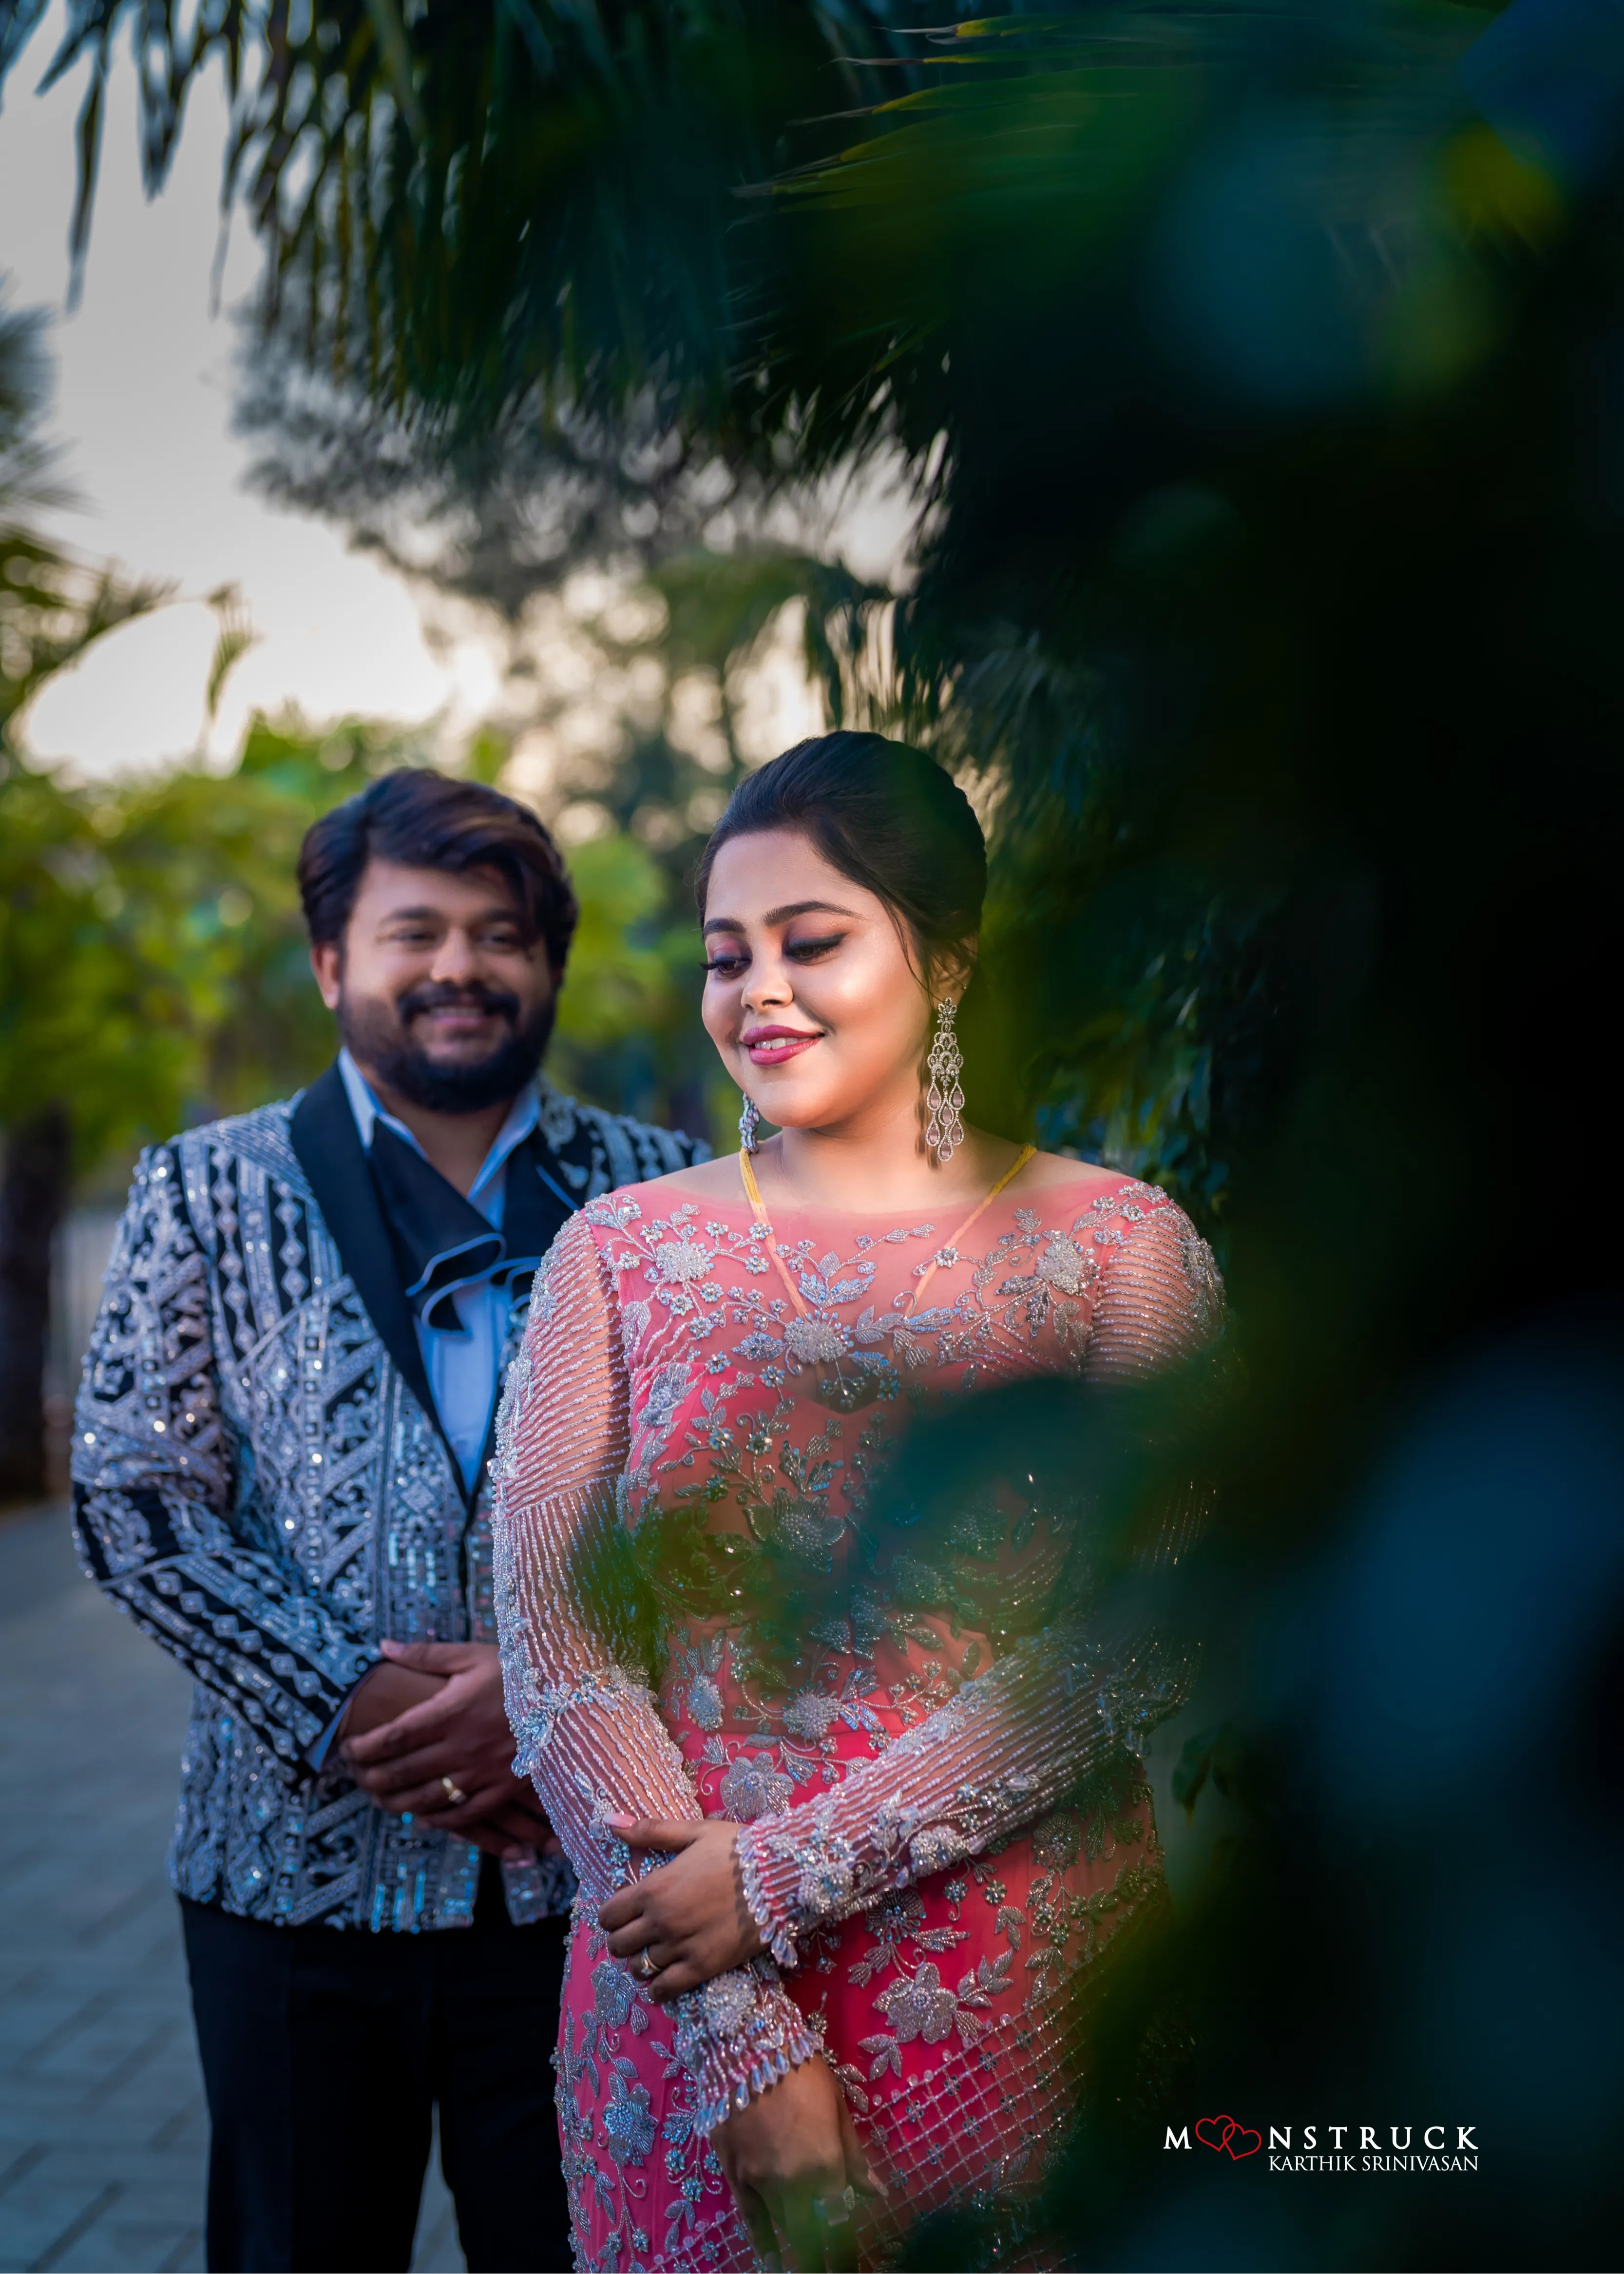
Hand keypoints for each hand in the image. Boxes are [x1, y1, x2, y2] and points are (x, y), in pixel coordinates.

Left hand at [342, 1640, 562, 1863]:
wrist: (569, 1696)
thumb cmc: (516, 1672)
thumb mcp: (471, 1656)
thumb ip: (425, 1655)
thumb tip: (382, 1647)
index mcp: (450, 1711)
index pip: (393, 1737)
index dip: (364, 1746)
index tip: (348, 1747)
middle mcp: (462, 1746)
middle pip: (402, 1771)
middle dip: (371, 1776)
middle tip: (355, 1776)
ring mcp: (483, 1772)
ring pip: (426, 1798)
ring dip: (395, 1802)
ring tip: (378, 1798)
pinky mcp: (503, 1789)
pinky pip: (462, 1814)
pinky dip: (437, 1820)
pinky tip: (421, 1817)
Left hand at [597, 1817, 762, 1998]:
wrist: (781, 1875)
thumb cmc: (737, 1849)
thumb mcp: (694, 1832)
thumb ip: (651, 1831)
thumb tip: (610, 1821)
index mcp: (654, 1888)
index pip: (609, 1915)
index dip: (612, 1915)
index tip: (625, 1913)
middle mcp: (661, 1921)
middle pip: (618, 1946)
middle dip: (623, 1940)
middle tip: (639, 1933)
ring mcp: (681, 1947)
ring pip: (639, 1968)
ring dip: (641, 1962)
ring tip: (655, 1953)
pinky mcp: (703, 1968)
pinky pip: (664, 1990)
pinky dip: (658, 1988)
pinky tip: (665, 1979)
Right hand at [712, 2055, 883, 2273]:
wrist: (745, 2045)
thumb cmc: (801, 2069)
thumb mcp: (837, 2108)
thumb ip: (854, 2158)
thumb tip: (877, 2194)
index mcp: (826, 2165)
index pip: (841, 2225)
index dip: (847, 2256)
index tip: (853, 2270)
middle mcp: (793, 2182)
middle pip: (812, 2236)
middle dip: (824, 2259)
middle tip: (833, 2270)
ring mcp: (760, 2182)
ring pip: (784, 2229)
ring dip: (799, 2249)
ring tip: (810, 2267)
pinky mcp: (733, 2176)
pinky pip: (750, 2220)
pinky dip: (763, 2243)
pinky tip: (772, 2261)